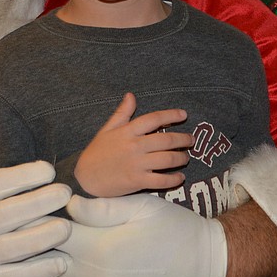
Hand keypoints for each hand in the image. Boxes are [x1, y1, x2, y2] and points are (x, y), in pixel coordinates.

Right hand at [0, 140, 71, 276]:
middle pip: (13, 212)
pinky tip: (61, 261)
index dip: (24, 175)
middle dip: (42, 201)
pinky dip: (41, 270)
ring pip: (19, 246)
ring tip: (67, 225)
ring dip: (46, 235)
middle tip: (66, 192)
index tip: (47, 169)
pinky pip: (18, 276)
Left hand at [59, 193, 226, 276]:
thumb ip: (101, 208)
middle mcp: (97, 275)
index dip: (44, 215)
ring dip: (55, 253)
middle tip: (42, 217)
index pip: (54, 232)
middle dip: (44, 237)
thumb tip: (68, 204)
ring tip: (57, 232)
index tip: (43, 202)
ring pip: (61, 272)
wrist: (200, 261)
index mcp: (102, 248)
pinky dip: (71, 267)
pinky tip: (76, 251)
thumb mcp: (140, 208)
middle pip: (51, 258)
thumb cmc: (172, 228)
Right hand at [75, 92, 193, 196]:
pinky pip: (161, 181)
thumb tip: (131, 95)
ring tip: (186, 157)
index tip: (183, 115)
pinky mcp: (137, 181)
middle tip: (191, 140)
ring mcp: (136, 164)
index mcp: (127, 131)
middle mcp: (134, 146)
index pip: (153, 119)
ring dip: (181, 158)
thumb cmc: (97, 152)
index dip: (170, 115)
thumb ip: (122, 113)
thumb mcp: (107, 129)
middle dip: (182, 139)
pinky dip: (174, 179)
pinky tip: (180, 177)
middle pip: (166, 140)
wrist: (85, 177)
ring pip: (167, 160)